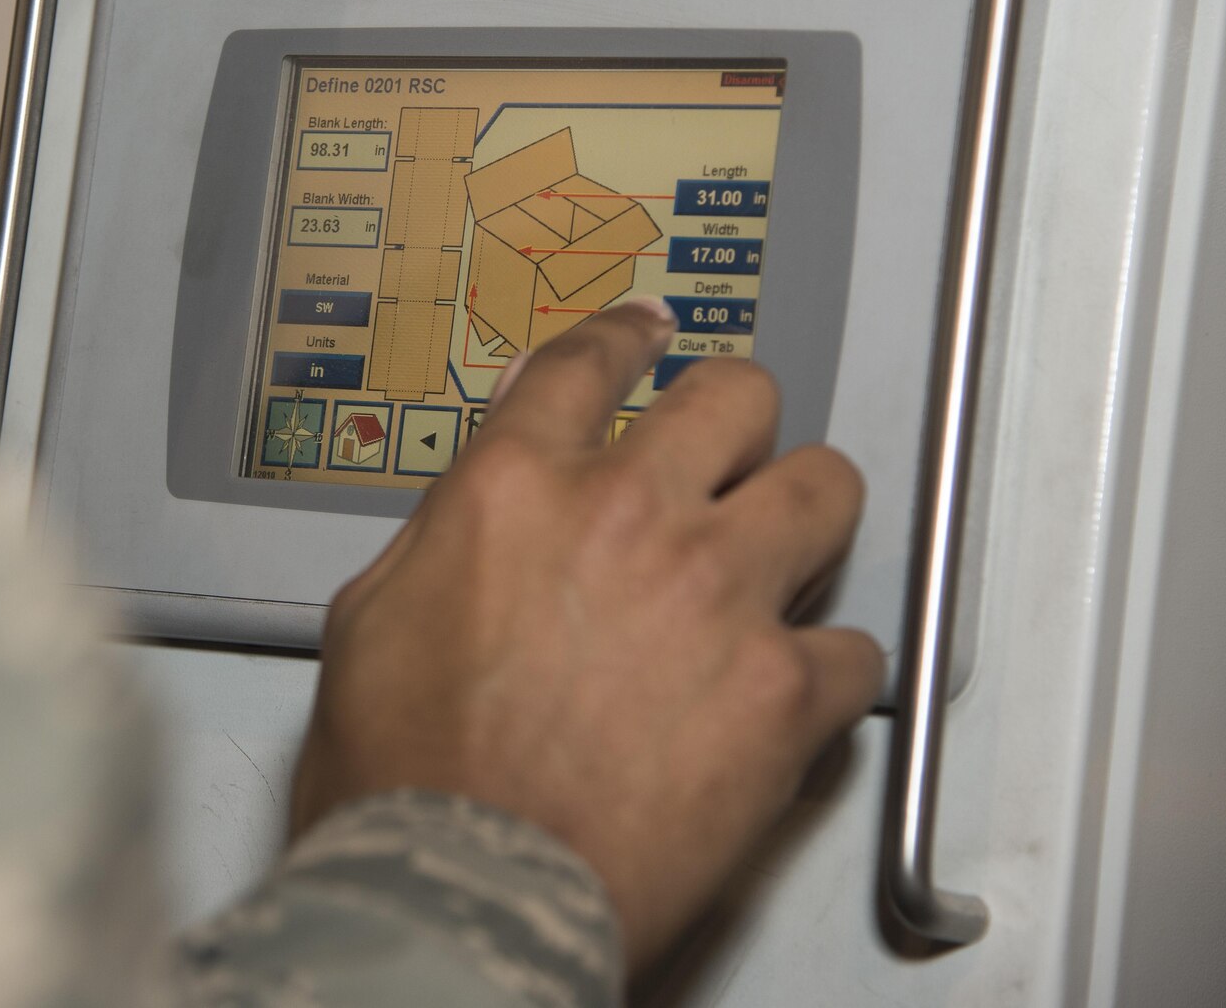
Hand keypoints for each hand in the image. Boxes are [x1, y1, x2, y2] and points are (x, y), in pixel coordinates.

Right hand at [290, 298, 884, 971]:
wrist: (466, 889)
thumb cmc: (406, 781)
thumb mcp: (371, 617)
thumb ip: (448, 532)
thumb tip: (486, 499)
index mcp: (517, 488)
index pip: (590, 364)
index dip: (628, 338)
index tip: (650, 335)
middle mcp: (628, 514)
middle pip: (735, 397)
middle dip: (736, 418)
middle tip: (732, 453)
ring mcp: (717, 595)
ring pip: (824, 488)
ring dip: (804, 516)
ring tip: (786, 554)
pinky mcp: (781, 691)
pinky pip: (854, 647)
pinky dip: (829, 667)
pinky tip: (792, 689)